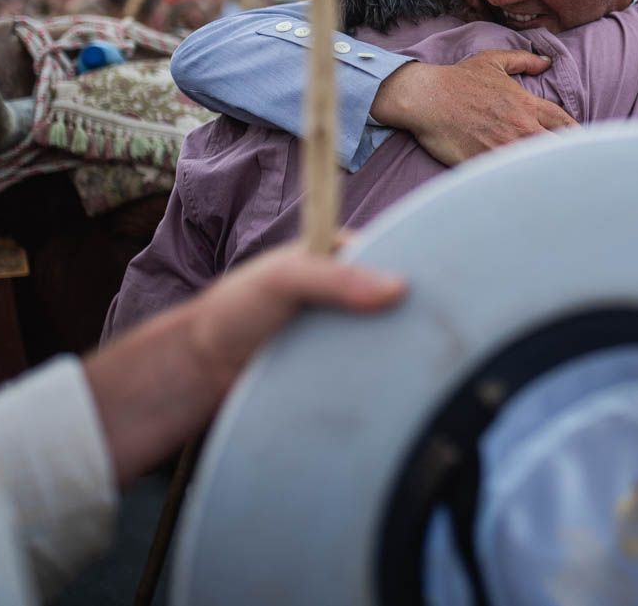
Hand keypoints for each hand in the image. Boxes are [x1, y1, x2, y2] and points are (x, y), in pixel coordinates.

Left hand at [85, 242, 404, 484]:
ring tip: (422, 358)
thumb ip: (335, 279)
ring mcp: (339, 330)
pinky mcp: (335, 365)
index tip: (435, 287)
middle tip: (434, 329)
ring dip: (395, 347)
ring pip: (382, 335)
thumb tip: (398, 288)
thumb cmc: (235, 310)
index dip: (408, 267)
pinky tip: (397, 383)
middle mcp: (341, 291)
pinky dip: (379, 374)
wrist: (203, 370)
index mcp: (333, 256)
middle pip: (389, 297)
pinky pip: (367, 367)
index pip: (385, 254)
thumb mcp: (285, 278)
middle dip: (407, 312)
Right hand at [370, 49, 576, 166]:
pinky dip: (521, 184)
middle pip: (559, 148)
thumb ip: (523, 60)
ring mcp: (505, 148)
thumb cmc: (458, 79)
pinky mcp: (486, 163)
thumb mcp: (492, 62)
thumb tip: (546, 61)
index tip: (582, 144)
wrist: (427, 98)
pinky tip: (529, 193)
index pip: (565, 123)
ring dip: (548, 173)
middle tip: (574, 167)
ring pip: (538, 166)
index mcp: (527, 105)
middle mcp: (521, 127)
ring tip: (558, 185)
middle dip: (568, 157)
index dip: (578, 135)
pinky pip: (511, 178)